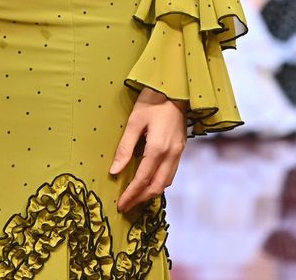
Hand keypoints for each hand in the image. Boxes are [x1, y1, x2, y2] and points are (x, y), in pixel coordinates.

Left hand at [110, 87, 186, 211]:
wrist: (175, 88)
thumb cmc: (152, 101)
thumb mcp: (134, 122)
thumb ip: (124, 148)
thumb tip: (114, 171)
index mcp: (158, 148)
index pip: (143, 180)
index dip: (131, 195)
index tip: (120, 204)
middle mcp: (171, 154)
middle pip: (156, 186)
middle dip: (141, 198)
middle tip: (126, 205)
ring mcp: (179, 152)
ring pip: (166, 182)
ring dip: (151, 193)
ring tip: (135, 197)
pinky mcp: (181, 149)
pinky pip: (171, 173)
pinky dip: (159, 182)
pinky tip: (149, 182)